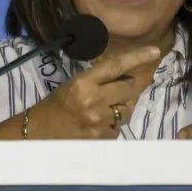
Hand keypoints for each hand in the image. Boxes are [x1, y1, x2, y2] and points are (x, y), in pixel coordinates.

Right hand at [36, 46, 160, 138]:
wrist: (37, 134)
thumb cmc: (56, 106)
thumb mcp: (74, 85)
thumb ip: (100, 81)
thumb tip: (129, 78)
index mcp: (83, 83)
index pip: (116, 66)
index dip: (137, 57)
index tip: (154, 51)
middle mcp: (93, 101)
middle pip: (128, 89)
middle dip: (124, 90)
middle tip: (111, 93)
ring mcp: (98, 122)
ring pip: (127, 111)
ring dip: (120, 109)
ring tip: (101, 111)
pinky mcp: (101, 139)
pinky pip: (118, 129)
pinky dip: (112, 126)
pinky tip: (96, 126)